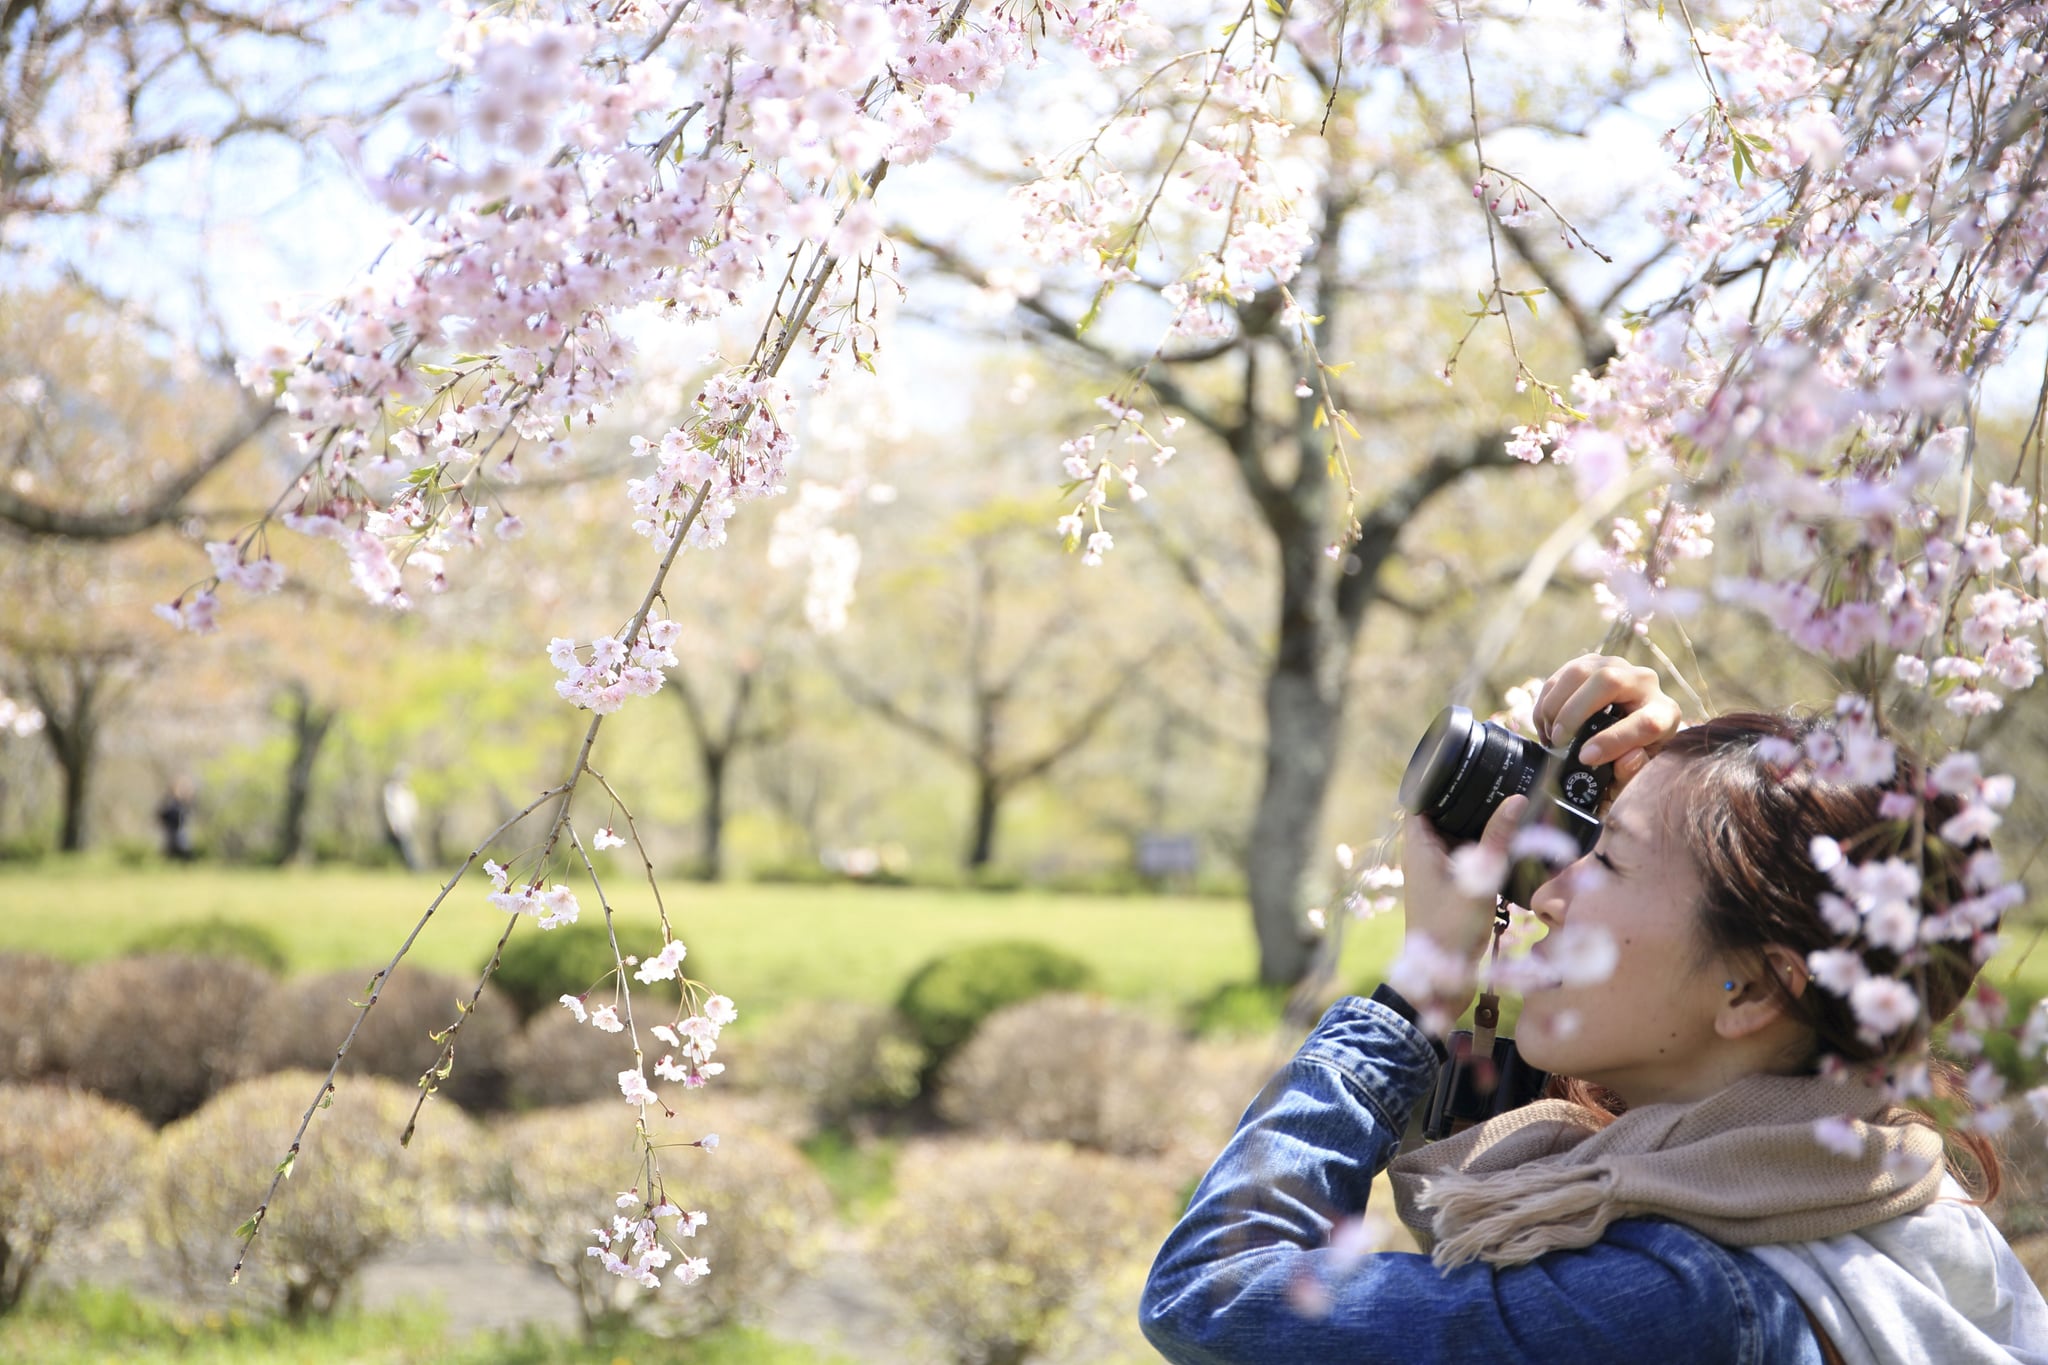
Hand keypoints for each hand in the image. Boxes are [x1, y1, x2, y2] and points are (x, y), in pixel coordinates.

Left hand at [1398, 794, 1526, 1018]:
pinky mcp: (1455, 887)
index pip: (1422, 796)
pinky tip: (1513, 844)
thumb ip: (1498, 841)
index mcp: (1419, 845)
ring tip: (1515, 805)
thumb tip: (1516, 800)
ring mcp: (1440, 871)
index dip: (1440, 778)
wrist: (1442, 982)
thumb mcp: (1479, 881)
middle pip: (1447, 813)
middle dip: (1473, 801)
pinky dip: (1488, 850)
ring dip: (1484, 826)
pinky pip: (1471, 858)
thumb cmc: (1450, 932)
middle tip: (1505, 781)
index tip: (1469, 763)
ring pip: (1463, 836)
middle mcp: (1426, 854)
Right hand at [1532, 654, 1681, 787]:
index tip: (1585, 758)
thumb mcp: (1635, 771)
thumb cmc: (1629, 753)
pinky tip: (1547, 724)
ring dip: (1556, 705)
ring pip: (1579, 672)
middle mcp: (1644, 682)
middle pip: (1608, 681)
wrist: (1623, 727)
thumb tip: (1625, 760)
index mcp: (1664, 713)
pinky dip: (1546, 701)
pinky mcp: (1590, 662)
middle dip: (1575, 713)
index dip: (1614, 741)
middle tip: (1559, 741)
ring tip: (1551, 734)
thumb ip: (1632, 771)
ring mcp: (1615, 666)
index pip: (1647, 722)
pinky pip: (1561, 675)